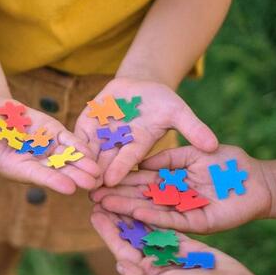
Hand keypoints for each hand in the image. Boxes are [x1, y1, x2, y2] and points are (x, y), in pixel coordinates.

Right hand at [0, 102, 100, 193]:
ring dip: (83, 165)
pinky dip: (80, 146)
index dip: (52, 180)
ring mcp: (45, 149)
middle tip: (93, 184)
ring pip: (67, 158)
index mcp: (15, 167)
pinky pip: (68, 141)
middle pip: (57, 170)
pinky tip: (95, 152)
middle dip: (75, 176)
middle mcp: (33, 162)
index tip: (69, 187)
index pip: (37, 175)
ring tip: (100, 172)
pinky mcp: (52, 134)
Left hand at [73, 77, 217, 187]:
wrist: (139, 86)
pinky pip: (76, 136)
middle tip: (83, 188)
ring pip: (87, 153)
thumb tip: (215, 146)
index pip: (127, 161)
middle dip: (94, 175)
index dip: (119, 169)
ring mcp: (101, 138)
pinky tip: (61, 152)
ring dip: (79, 163)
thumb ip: (193, 127)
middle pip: (104, 163)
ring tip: (68, 173)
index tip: (111, 180)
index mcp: (138, 147)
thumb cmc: (162, 101)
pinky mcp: (87, 127)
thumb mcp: (178, 111)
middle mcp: (118, 148)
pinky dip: (70, 144)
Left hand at [90, 208, 265, 274]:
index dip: (107, 231)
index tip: (94, 212)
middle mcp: (155, 264)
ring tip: (120, 193)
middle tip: (102, 195)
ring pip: (147, 228)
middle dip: (117, 217)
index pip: (121, 250)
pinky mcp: (187, 244)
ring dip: (133, 212)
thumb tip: (119, 264)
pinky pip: (167, 226)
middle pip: (131, 236)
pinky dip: (155, 214)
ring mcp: (171, 253)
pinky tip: (144, 198)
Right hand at [91, 145, 275, 232]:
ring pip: (150, 211)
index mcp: (172, 181)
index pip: (141, 181)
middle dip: (116, 196)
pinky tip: (134, 212)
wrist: (260, 180)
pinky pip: (172, 220)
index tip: (100, 177)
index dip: (121, 180)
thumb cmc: (231, 163)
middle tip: (91, 196)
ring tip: (104, 206)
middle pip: (140, 198)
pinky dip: (153, 216)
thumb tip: (142, 163)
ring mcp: (183, 212)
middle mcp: (173, 199)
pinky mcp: (197, 223)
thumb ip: (170, 158)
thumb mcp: (194, 153)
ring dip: (127, 208)